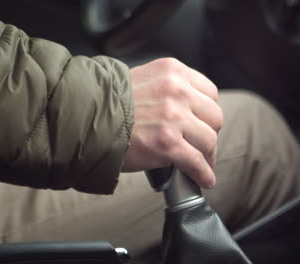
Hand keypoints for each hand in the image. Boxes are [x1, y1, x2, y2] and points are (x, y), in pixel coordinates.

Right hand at [122, 58, 222, 188]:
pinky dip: (203, 174)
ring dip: (207, 156)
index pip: (210, 93)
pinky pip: (197, 162)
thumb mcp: (145, 79)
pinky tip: (204, 179)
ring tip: (201, 164)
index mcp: (173, 72)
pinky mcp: (168, 144)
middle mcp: (177, 91)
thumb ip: (170, 88)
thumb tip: (189, 112)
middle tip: (201, 145)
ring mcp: (174, 117)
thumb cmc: (110, 102)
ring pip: (209, 140)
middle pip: (214, 117)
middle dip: (209, 134)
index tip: (203, 123)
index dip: (207, 112)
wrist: (86, 118)